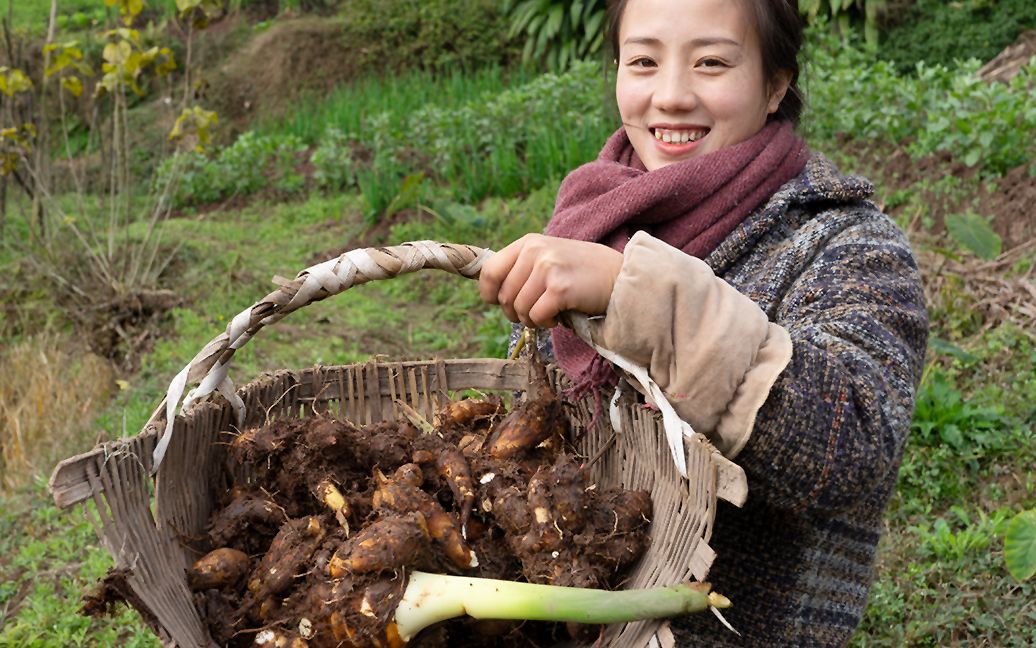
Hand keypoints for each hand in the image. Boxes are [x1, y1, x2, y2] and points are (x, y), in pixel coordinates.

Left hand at [478, 234, 622, 327]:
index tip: (499, 303)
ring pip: (519, 309)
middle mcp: (535, 251)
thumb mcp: (549, 258)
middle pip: (504, 296)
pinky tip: (558, 318)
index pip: (489, 271)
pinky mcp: (560, 288)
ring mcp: (547, 268)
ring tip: (549, 315)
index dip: (490, 293)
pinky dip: (545, 324)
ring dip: (531, 320)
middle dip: (515, 313)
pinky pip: (536, 316)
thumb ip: (522, 269)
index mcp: (528, 243)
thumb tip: (492, 294)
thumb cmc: (583, 273)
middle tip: (535, 314)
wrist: (621, 277)